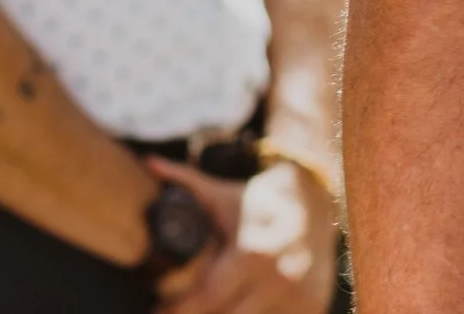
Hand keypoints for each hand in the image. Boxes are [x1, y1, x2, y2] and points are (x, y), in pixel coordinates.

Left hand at [149, 156, 338, 313]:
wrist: (314, 200)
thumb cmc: (258, 202)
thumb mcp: (222, 195)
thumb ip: (185, 181)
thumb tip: (148, 162)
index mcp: (254, 254)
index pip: (206, 299)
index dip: (176, 309)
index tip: (158, 308)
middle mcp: (279, 278)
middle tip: (179, 310)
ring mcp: (299, 296)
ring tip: (216, 305)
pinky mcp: (314, 306)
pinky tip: (243, 306)